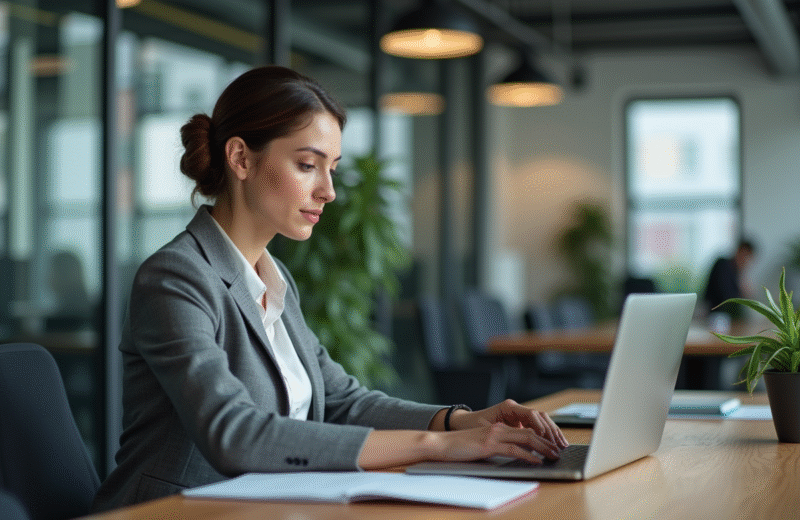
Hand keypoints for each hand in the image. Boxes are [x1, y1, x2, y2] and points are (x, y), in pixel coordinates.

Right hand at [448, 399, 568, 449]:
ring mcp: (495, 435)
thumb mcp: (482, 444)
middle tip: (560, 449)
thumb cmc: (459, 447)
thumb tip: (514, 455)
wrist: (441, 444)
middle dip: (548, 441)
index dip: (542, 436)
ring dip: (543, 447)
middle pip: (531, 431)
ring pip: (526, 438)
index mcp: (499, 427)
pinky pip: (514, 449)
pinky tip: (537, 461)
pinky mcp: (489, 444)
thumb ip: (498, 446)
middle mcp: (499, 428)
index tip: (553, 445)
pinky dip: (529, 455)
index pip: (526, 429)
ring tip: (554, 455)